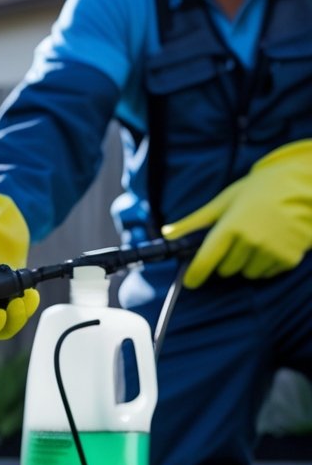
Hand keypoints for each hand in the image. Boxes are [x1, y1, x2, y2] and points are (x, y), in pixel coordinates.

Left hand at [163, 139, 311, 288]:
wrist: (304, 183)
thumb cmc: (260, 189)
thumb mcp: (225, 201)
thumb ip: (195, 221)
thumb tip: (166, 233)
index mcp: (231, 226)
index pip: (205, 262)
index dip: (195, 275)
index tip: (190, 281)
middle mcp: (250, 241)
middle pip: (225, 270)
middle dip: (227, 259)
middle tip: (240, 238)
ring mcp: (271, 251)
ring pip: (246, 273)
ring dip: (247, 262)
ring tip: (259, 238)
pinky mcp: (288, 258)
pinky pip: (266, 274)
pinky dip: (266, 264)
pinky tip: (274, 242)